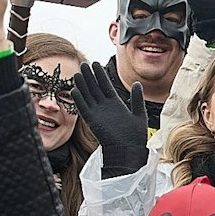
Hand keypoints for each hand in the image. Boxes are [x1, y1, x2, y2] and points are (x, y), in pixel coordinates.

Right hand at [71, 62, 150, 176]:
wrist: (128, 151)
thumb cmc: (135, 137)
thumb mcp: (139, 114)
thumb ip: (137, 99)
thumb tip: (136, 83)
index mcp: (116, 104)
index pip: (106, 86)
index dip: (100, 75)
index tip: (96, 64)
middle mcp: (105, 107)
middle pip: (95, 88)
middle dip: (90, 76)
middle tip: (84, 64)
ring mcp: (98, 114)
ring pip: (88, 96)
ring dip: (82, 85)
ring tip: (77, 73)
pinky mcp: (92, 121)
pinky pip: (84, 108)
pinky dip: (79, 100)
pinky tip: (74, 90)